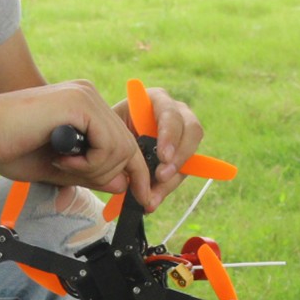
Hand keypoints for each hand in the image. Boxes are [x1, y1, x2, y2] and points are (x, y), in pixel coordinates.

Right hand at [0, 80, 152, 206]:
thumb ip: (92, 174)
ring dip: (94, 170)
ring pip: (121, 149)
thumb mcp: (60, 169)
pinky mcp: (80, 103)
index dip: (134, 173)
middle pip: (128, 147)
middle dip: (107, 175)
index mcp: (84, 107)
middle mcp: (89, 96)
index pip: (123, 142)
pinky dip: (89, 163)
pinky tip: (62, 160)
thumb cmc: (8, 147)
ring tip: (62, 167)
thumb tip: (123, 184)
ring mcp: (86, 97)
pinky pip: (108, 145)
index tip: (140, 199)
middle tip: (71, 175)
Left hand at [112, 83, 202, 211]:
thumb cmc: (108, 129)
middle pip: (192, 131)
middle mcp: (175, 112)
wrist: (107, 139)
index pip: (172, 113)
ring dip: (173, 176)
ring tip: (153, 195)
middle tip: (161, 176)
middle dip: (179, 157)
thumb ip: (121, 145)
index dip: (170, 135)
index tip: (163, 156)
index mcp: (156, 100)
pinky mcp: (181, 154)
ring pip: (191, 154)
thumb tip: (131, 166)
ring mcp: (182, 134)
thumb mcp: (110, 133)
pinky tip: (153, 199)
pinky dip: (168, 187)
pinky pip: (183, 171)